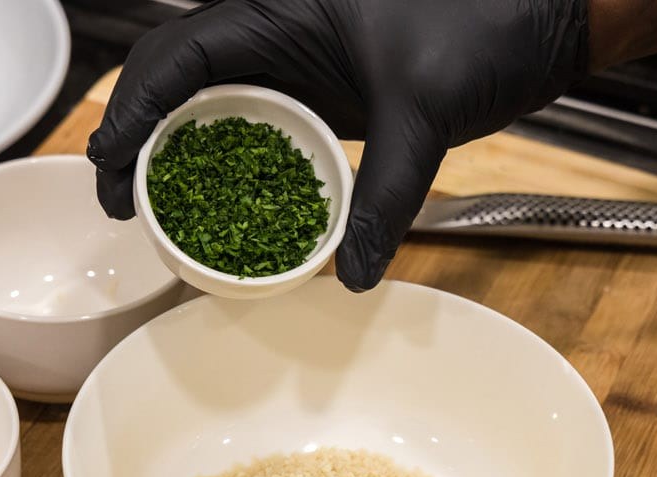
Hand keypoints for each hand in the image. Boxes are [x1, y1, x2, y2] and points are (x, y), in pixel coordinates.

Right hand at [87, 0, 588, 290]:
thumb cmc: (487, 24)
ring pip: (216, 101)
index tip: (111, 166)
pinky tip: (229, 205)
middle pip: (180, 76)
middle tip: (123, 200)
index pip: (180, 55)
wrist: (545, 16)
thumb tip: (352, 271)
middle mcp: (278, 28)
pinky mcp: (328, 88)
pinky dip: (237, 162)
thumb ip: (386, 195)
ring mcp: (302, 59)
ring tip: (159, 209)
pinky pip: (264, 123)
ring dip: (181, 150)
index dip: (134, 109)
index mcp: (280, 8)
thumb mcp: (424, 112)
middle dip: (140, 132)